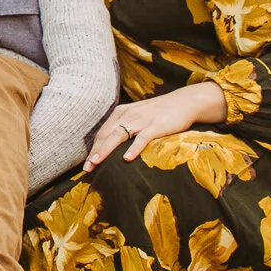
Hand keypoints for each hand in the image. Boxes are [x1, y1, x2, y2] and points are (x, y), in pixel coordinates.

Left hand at [84, 83, 228, 170]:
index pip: (102, 133)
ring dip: (105, 150)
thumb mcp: (137, 116)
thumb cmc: (159, 112)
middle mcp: (127, 115)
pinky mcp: (155, 126)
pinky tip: (127, 159)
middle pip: (106, 135)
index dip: (93, 148)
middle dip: (95, 152)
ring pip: (118, 136)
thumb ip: (125, 127)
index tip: (86, 164)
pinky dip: (133, 148)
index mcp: (121, 113)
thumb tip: (112, 146)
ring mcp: (141, 120)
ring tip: (96, 163)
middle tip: (86, 169)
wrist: (183, 102)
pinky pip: (142, 138)